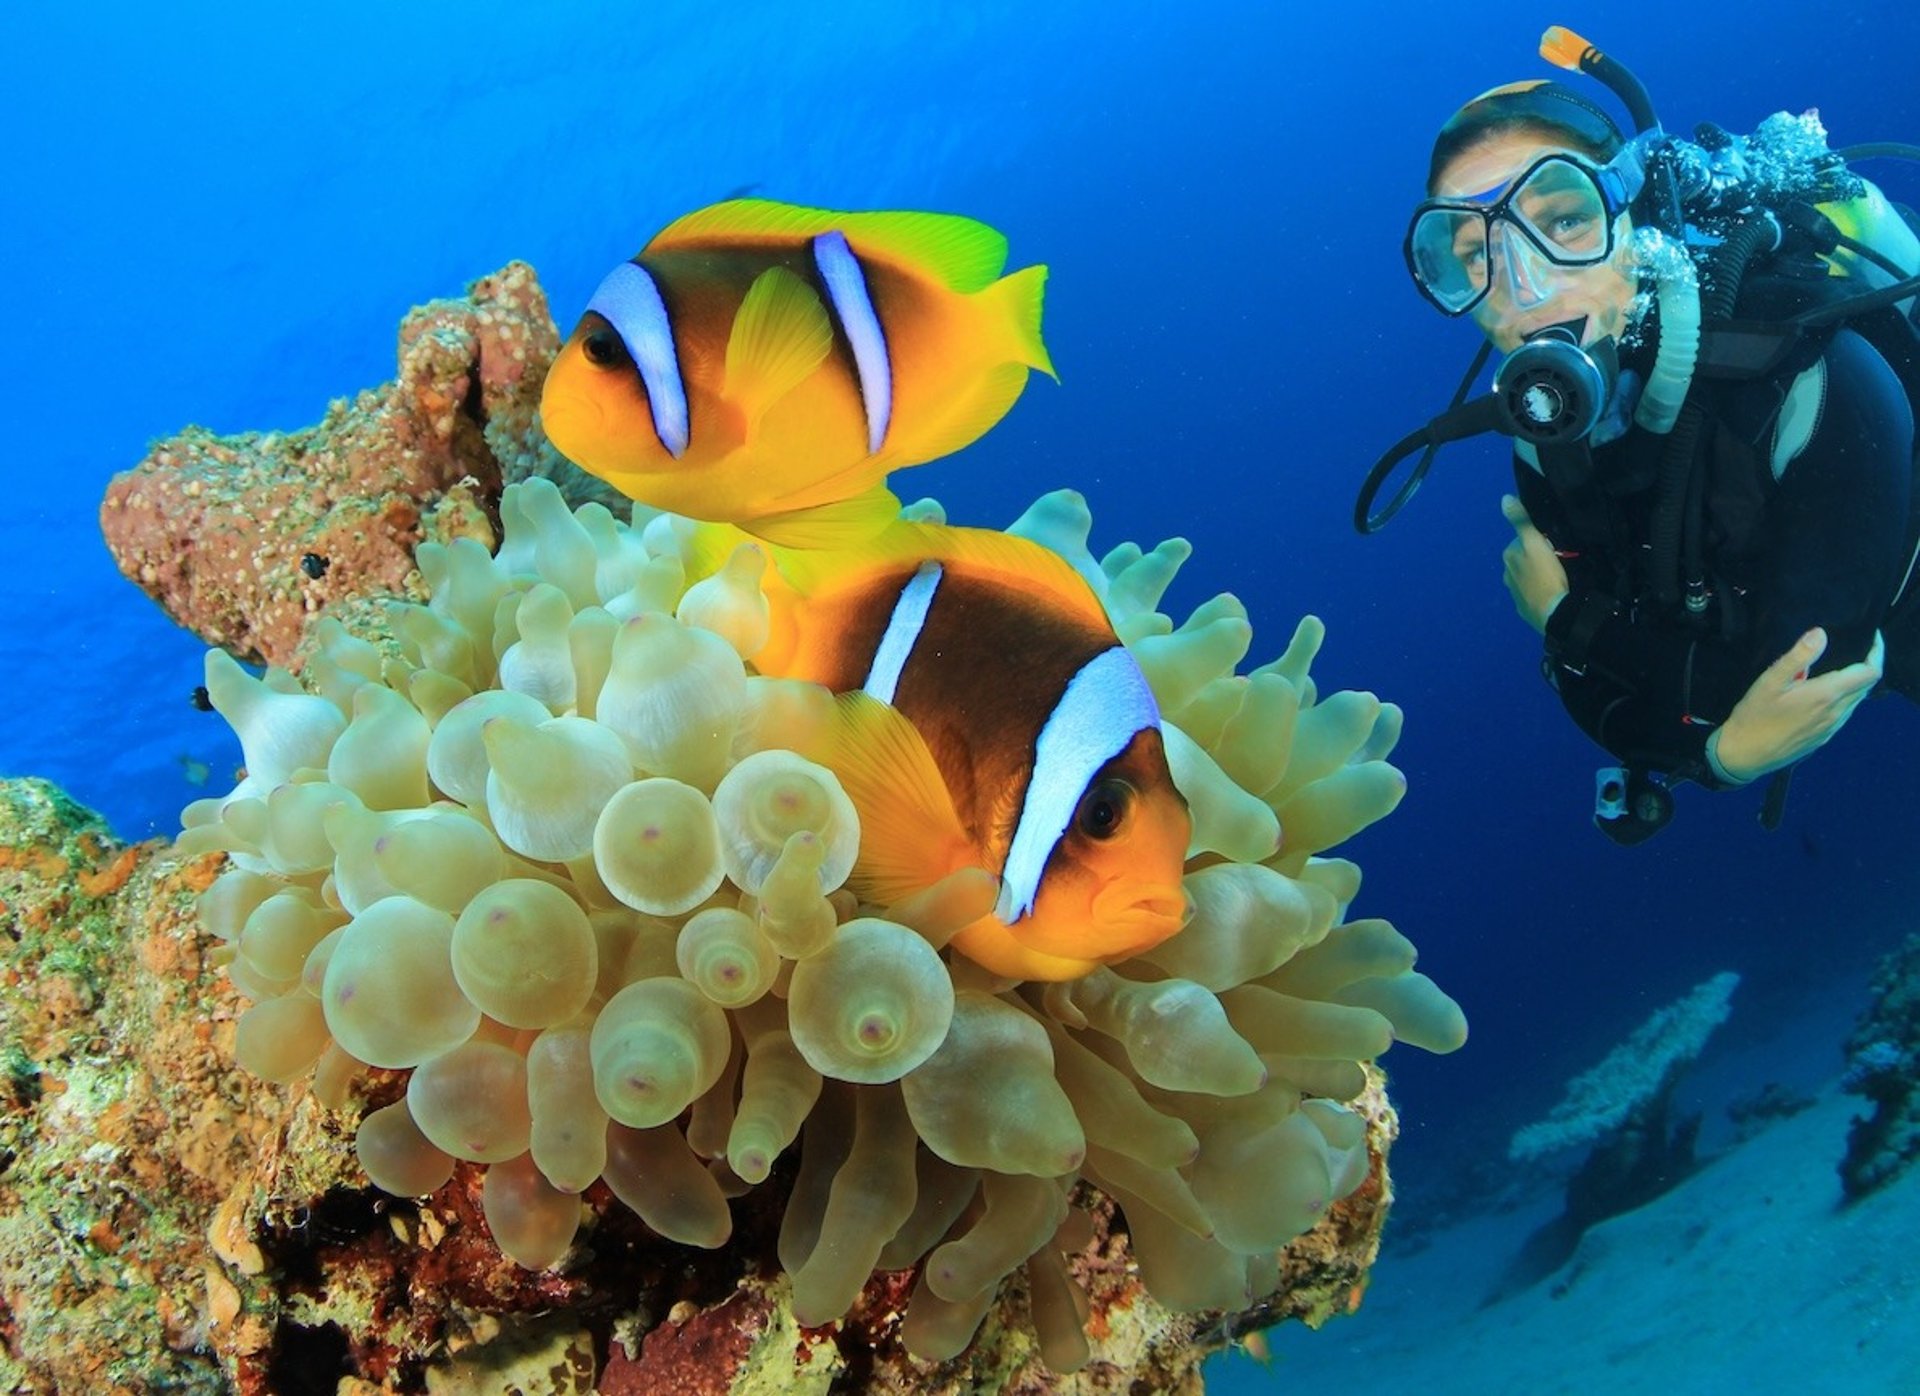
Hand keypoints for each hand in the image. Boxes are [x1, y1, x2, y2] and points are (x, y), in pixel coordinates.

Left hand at [1500, 495, 1568, 634]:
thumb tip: (1505, 498)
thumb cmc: (1545, 575)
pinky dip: (1539, 590)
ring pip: (1527, 575)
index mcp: (1508, 556)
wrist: (1553, 612)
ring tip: (1557, 577)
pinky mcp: (1523, 608)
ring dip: (1538, 574)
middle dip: (1537, 557)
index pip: (1523, 540)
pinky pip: (1531, 593)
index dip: (1540, 541)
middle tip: (1557, 561)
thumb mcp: (1534, 543)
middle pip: (1524, 558)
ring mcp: (1514, 592)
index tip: (1553, 547)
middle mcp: (1506, 574)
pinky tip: (1551, 592)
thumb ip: (1520, 521)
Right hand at [1706, 627, 1883, 783]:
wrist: (1745, 754)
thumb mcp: (1770, 681)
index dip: (1877, 652)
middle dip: (1867, 665)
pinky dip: (1844, 697)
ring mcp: (1832, 727)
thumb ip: (1798, 656)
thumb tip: (1821, 633)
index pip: (1870, 672)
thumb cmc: (1755, 716)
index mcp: (1827, 695)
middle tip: (1855, 648)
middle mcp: (1836, 712)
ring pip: (1857, 700)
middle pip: (1867, 686)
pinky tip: (1825, 693)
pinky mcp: (1824, 737)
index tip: (1871, 637)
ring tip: (1840, 667)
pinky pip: (1844, 713)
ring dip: (1855, 683)